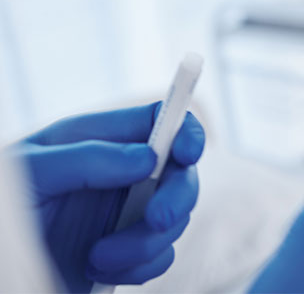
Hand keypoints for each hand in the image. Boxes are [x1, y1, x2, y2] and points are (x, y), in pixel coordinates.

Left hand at [12, 103, 204, 291]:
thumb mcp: (31, 172)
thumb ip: (88, 158)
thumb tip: (149, 159)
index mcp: (100, 139)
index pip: (162, 119)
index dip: (186, 131)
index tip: (188, 155)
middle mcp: (121, 173)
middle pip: (181, 171)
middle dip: (178, 197)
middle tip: (156, 220)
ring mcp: (125, 214)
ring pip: (175, 219)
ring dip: (146, 243)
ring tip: (98, 258)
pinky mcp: (125, 253)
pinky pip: (160, 257)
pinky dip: (140, 267)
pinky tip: (99, 270)